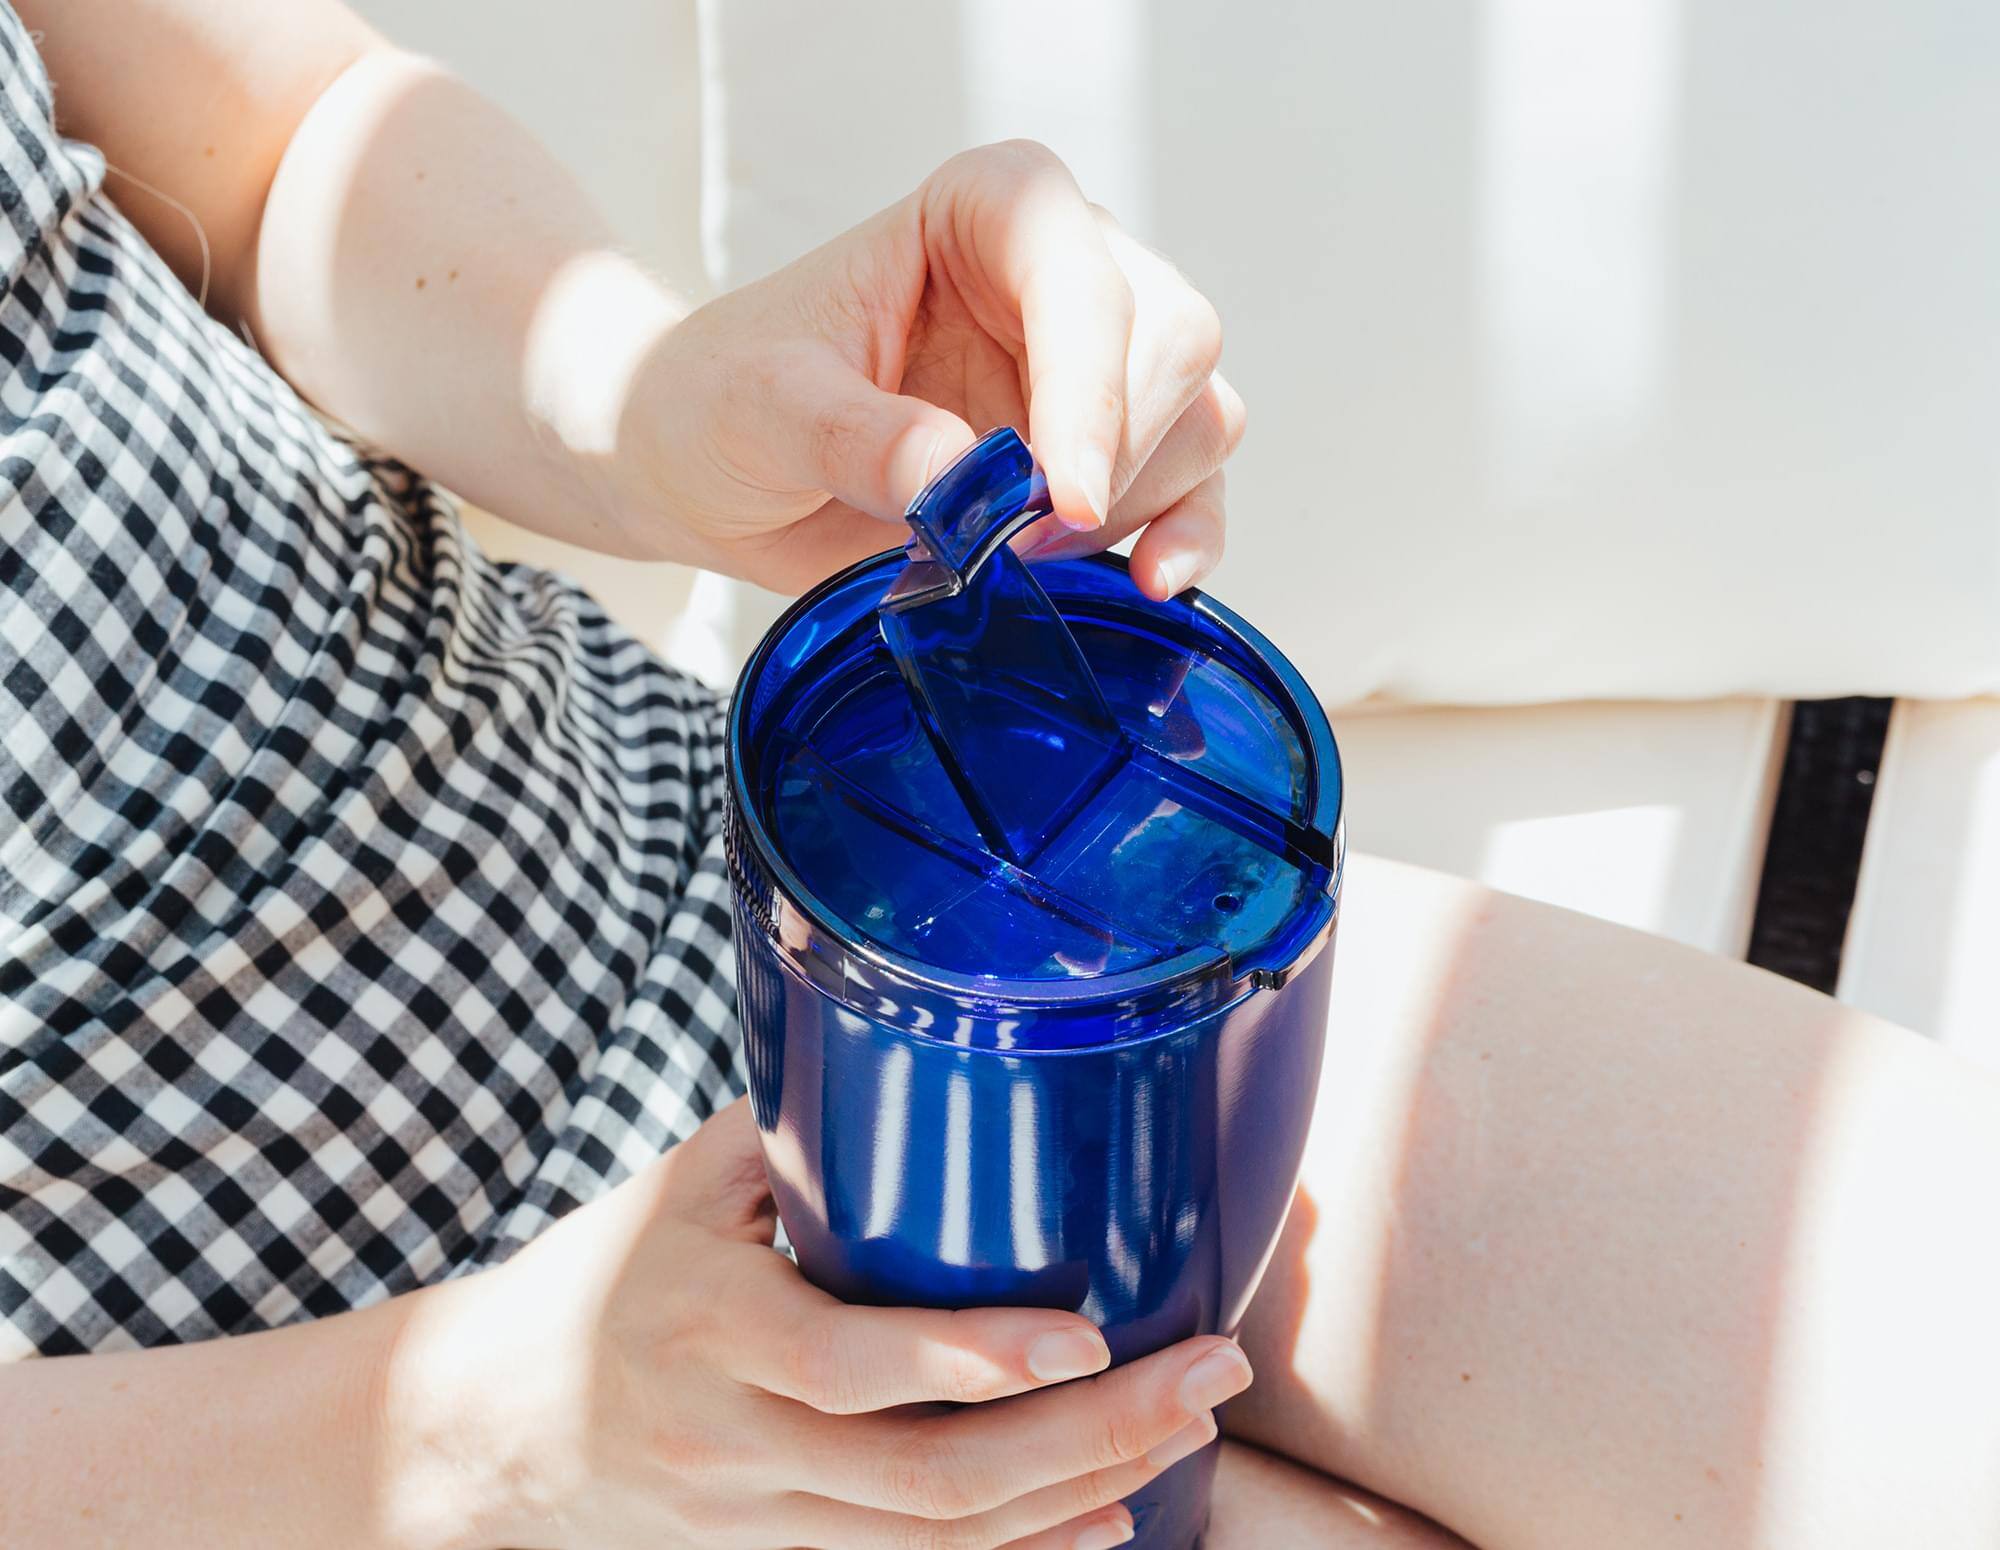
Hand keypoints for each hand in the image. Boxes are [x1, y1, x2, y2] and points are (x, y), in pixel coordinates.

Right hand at [409, 1099, 1254, 1549]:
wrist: (485, 1430)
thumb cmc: (600, 1277)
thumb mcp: (679, 1184)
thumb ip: (797, 1126)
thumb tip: (926, 1030)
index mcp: (710, 1330)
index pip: (851, 1365)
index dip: (975, 1361)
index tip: (1091, 1335)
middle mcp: (737, 1445)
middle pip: (929, 1480)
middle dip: (1091, 1436)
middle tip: (1208, 1381)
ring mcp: (760, 1522)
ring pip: (939, 1543)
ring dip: (1080, 1494)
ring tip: (1187, 1433)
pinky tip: (1111, 1521)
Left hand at [612, 140, 1244, 596]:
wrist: (709, 464)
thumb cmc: (725, 400)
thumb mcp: (761, 407)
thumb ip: (854, 433)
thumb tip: (961, 477)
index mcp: (986, 213)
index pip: (1080, 271)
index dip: (1087, 385)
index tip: (1056, 495)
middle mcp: (1062, 273)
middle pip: (1171, 339)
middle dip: (1115, 452)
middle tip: (1020, 539)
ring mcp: (1092, 366)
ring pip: (1198, 415)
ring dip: (1137, 502)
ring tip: (1025, 557)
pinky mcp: (1102, 454)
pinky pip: (1195, 487)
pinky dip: (1188, 535)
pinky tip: (1152, 580)